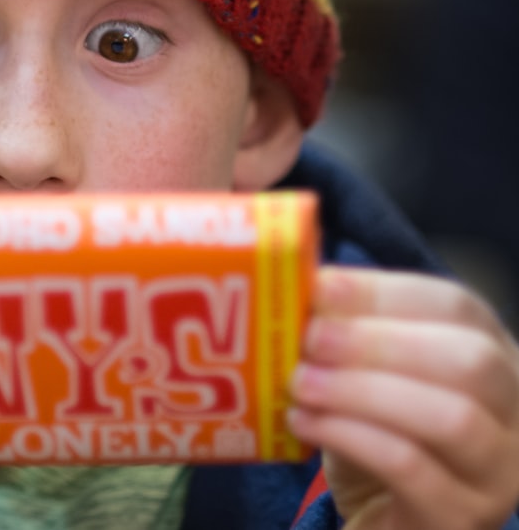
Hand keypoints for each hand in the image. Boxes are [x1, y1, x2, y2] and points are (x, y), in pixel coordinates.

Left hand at [288, 267, 518, 529]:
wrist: (383, 524)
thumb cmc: (374, 440)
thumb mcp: (362, 378)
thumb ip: (343, 337)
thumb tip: (296, 289)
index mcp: (493, 356)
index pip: (458, 307)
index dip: (385, 293)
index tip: (320, 287)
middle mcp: (515, 411)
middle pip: (470, 359)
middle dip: (379, 341)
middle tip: (310, 337)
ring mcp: (499, 472)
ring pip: (452, 417)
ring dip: (363, 391)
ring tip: (300, 384)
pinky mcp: (462, 518)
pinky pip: (413, 469)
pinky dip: (351, 437)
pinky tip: (305, 423)